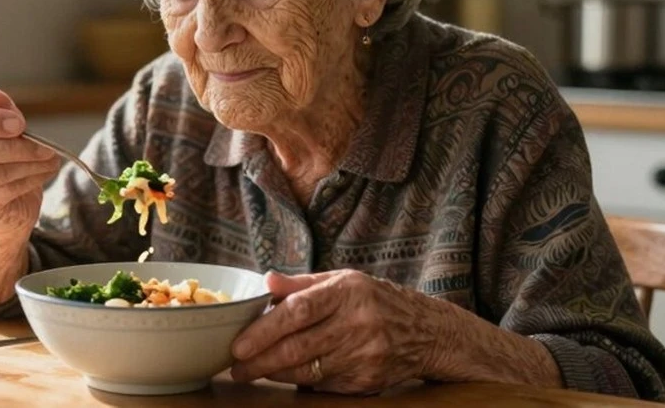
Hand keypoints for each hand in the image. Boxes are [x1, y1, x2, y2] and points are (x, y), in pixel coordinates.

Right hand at [0, 89, 61, 235]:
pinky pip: (6, 191)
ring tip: (51, 158)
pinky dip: (31, 180)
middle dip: (17, 148)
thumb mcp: (3, 120)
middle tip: (45, 147)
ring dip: (30, 165)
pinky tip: (44, 171)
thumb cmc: (1, 146)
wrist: (6, 190)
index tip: (19, 124)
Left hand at [229, 270, 439, 394]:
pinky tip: (291, 374)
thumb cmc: (375, 300)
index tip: (240, 345)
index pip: (299, 310)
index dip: (265, 329)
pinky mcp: (367, 380)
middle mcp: (357, 322)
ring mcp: (365, 354)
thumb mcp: (342, 280)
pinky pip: (324, 385)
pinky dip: (303, 381)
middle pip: (298, 347)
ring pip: (307, 371)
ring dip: (275, 373)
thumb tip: (265, 282)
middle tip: (236, 366)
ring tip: (254, 370)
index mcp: (347, 291)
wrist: (427, 331)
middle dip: (260, 361)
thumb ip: (301, 283)